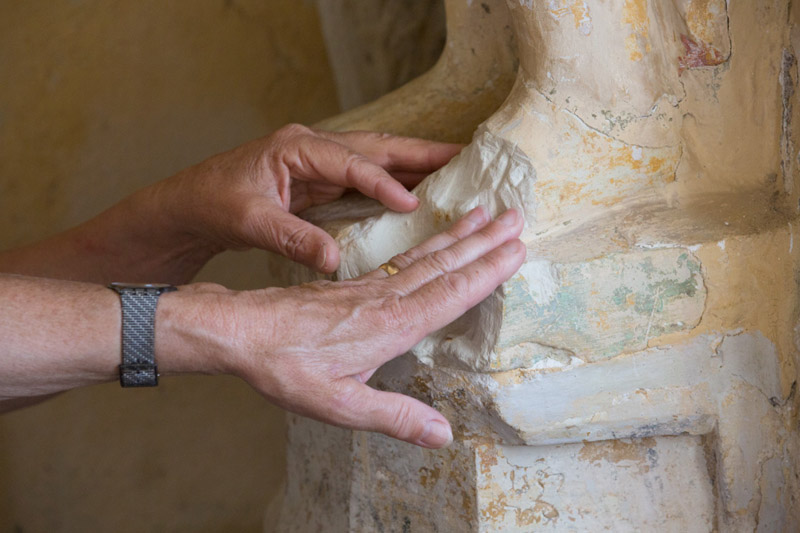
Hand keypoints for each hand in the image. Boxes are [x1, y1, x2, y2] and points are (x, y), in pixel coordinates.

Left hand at [147, 124, 462, 272]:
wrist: (189, 205)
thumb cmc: (212, 203)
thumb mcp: (249, 222)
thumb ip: (292, 239)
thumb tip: (332, 261)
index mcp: (295, 149)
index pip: (350, 163)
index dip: (383, 182)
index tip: (412, 203)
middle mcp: (312, 146)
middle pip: (376, 146)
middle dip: (420, 152)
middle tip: (464, 158)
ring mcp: (318, 160)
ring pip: (376, 157)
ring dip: (415, 163)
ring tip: (456, 170)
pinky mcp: (320, 177)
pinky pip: (367, 176)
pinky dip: (396, 181)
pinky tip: (420, 192)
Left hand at [165, 207, 525, 447]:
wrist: (239, 331)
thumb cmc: (284, 368)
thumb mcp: (338, 405)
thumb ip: (392, 417)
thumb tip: (443, 435)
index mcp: (390, 325)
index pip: (450, 292)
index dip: (486, 271)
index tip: (517, 248)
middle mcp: (385, 299)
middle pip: (444, 263)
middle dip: (483, 240)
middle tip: (515, 214)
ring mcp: (369, 288)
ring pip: (424, 255)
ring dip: (458, 234)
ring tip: (484, 212)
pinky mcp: (353, 285)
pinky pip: (401, 258)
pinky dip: (426, 243)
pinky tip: (434, 242)